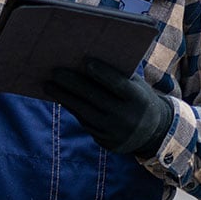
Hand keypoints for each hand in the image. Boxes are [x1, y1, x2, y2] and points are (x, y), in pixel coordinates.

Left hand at [45, 58, 173, 157]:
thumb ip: (118, 74)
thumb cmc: (138, 97)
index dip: (103, 73)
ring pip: (84, 112)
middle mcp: (126, 117)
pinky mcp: (105, 141)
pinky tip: (60, 97)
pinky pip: (84, 122)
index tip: (86, 61)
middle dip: (72, 83)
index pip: (118, 84)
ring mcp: (114, 132)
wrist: (152, 133)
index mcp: (138, 99)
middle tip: (55, 71)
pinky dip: (71, 108)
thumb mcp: (136, 86)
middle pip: (95, 97)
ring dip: (64, 97)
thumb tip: (87, 58)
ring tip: (47, 84)